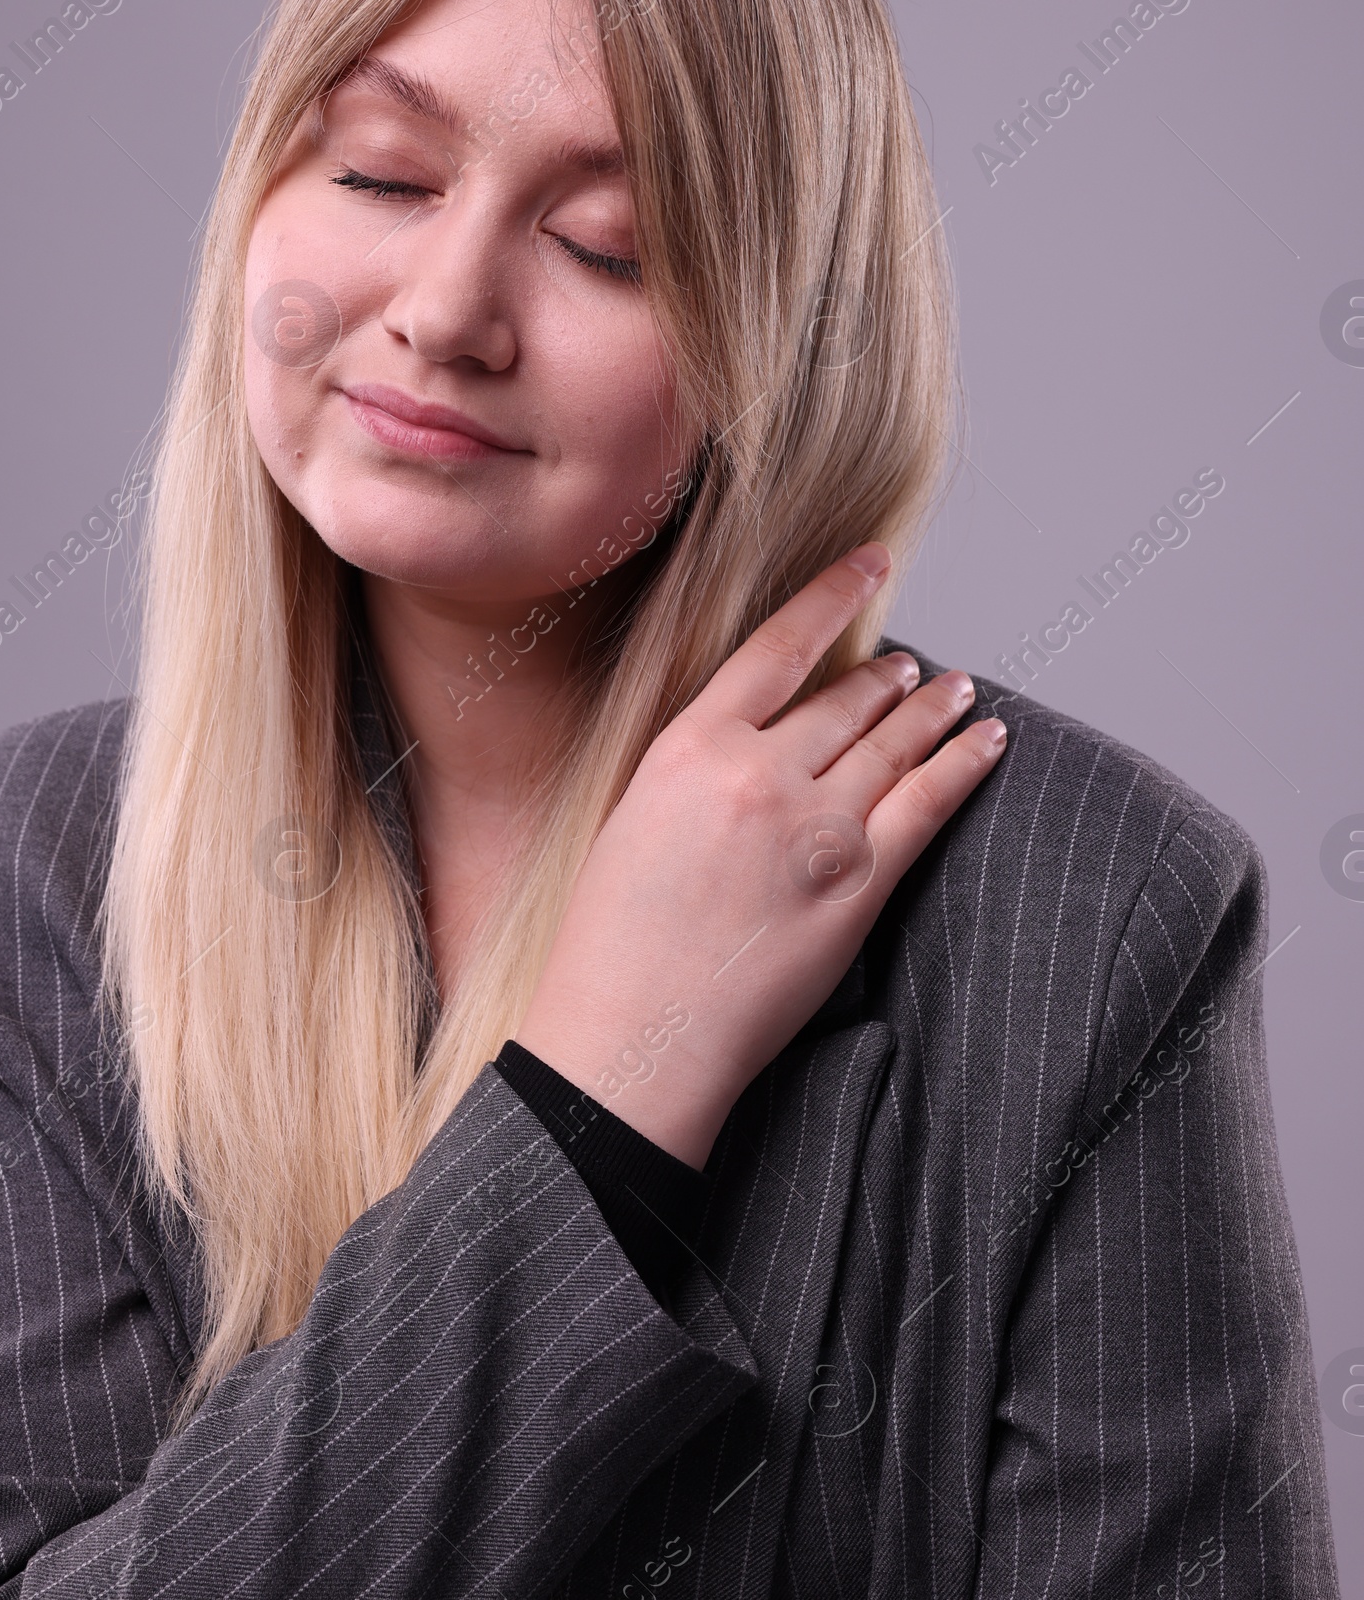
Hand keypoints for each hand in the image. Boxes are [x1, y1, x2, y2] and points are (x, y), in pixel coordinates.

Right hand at [517, 544, 1005, 1165]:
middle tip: (911, 662)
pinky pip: (927, 803)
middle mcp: (758, 772)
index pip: (778, 647)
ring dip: (931, 709)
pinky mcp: (858, 882)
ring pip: (892, 743)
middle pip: (844, 699)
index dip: (833, 596)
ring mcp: (815, 826)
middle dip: (887, 675)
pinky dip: (964, 764)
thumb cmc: (613, 944)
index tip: (868, 563)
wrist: (633, 1036)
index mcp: (689, 746)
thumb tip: (749, 741)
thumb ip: (693, 768)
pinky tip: (987, 740)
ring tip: (956, 687)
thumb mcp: (631, 819)